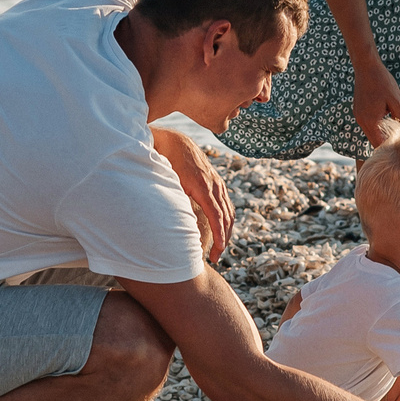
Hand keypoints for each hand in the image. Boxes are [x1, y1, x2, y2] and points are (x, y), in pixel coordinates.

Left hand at [151, 128, 235, 262]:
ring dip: (226, 232)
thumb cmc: (169, 163)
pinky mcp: (218, 183)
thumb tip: (177, 224)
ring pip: (229, 212)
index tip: (217, 252)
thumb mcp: (171, 183)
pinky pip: (227, 205)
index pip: (216, 216)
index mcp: (203, 187)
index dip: (218, 236)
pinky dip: (226, 220)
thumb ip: (176, 201)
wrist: (177, 142)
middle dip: (223, 240)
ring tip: (218, 248)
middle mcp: (215, 185)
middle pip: (226, 218)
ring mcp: (218, 184)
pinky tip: (221, 232)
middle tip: (215, 257)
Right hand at [352, 57, 399, 145]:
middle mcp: (361, 121)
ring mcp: (358, 115)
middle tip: (399, 143)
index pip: (379, 143)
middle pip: (373, 140)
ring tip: (394, 132)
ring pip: (370, 132)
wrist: (366, 67)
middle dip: (385, 143)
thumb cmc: (383, 82)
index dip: (390, 147)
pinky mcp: (357, 110)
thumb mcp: (395, 102)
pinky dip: (375, 125)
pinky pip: (367, 123)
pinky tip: (386, 119)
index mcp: (370, 121)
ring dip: (380, 133)